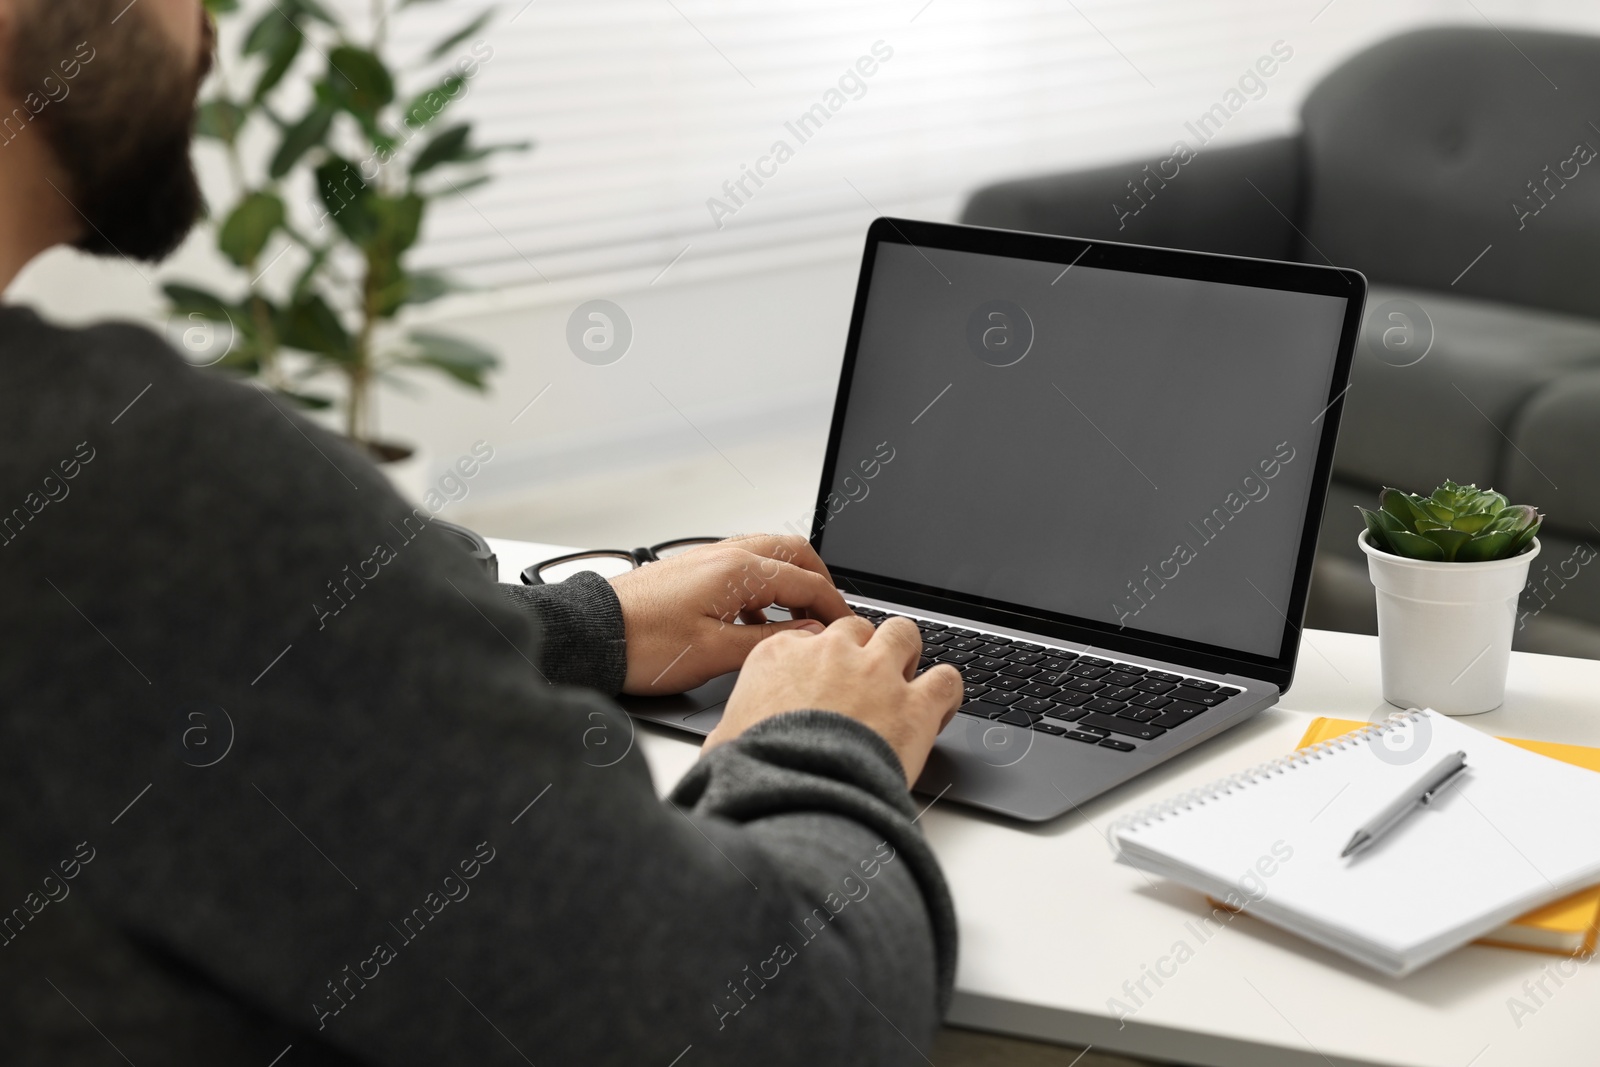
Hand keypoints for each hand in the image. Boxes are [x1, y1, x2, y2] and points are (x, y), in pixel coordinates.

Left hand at [609, 534, 852, 694]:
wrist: (590, 635)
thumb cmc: (642, 644)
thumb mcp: (716, 653)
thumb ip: (770, 641)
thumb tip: (808, 634)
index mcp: (738, 571)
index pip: (806, 582)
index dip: (833, 607)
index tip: (847, 628)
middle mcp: (725, 555)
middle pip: (793, 553)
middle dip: (820, 581)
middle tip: (832, 614)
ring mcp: (707, 560)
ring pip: (768, 556)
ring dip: (792, 581)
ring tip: (799, 619)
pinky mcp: (692, 571)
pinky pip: (743, 567)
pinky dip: (764, 587)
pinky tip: (757, 620)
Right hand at [703, 616, 962, 783]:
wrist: (796, 794)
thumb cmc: (755, 771)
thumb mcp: (725, 743)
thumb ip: (733, 730)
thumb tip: (722, 747)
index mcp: (780, 655)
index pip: (808, 638)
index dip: (820, 660)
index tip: (823, 680)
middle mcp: (831, 653)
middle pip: (856, 628)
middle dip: (863, 650)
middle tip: (865, 681)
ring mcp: (877, 673)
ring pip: (904, 633)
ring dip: (906, 653)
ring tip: (906, 679)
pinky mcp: (915, 703)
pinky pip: (946, 678)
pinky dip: (947, 691)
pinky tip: (942, 706)